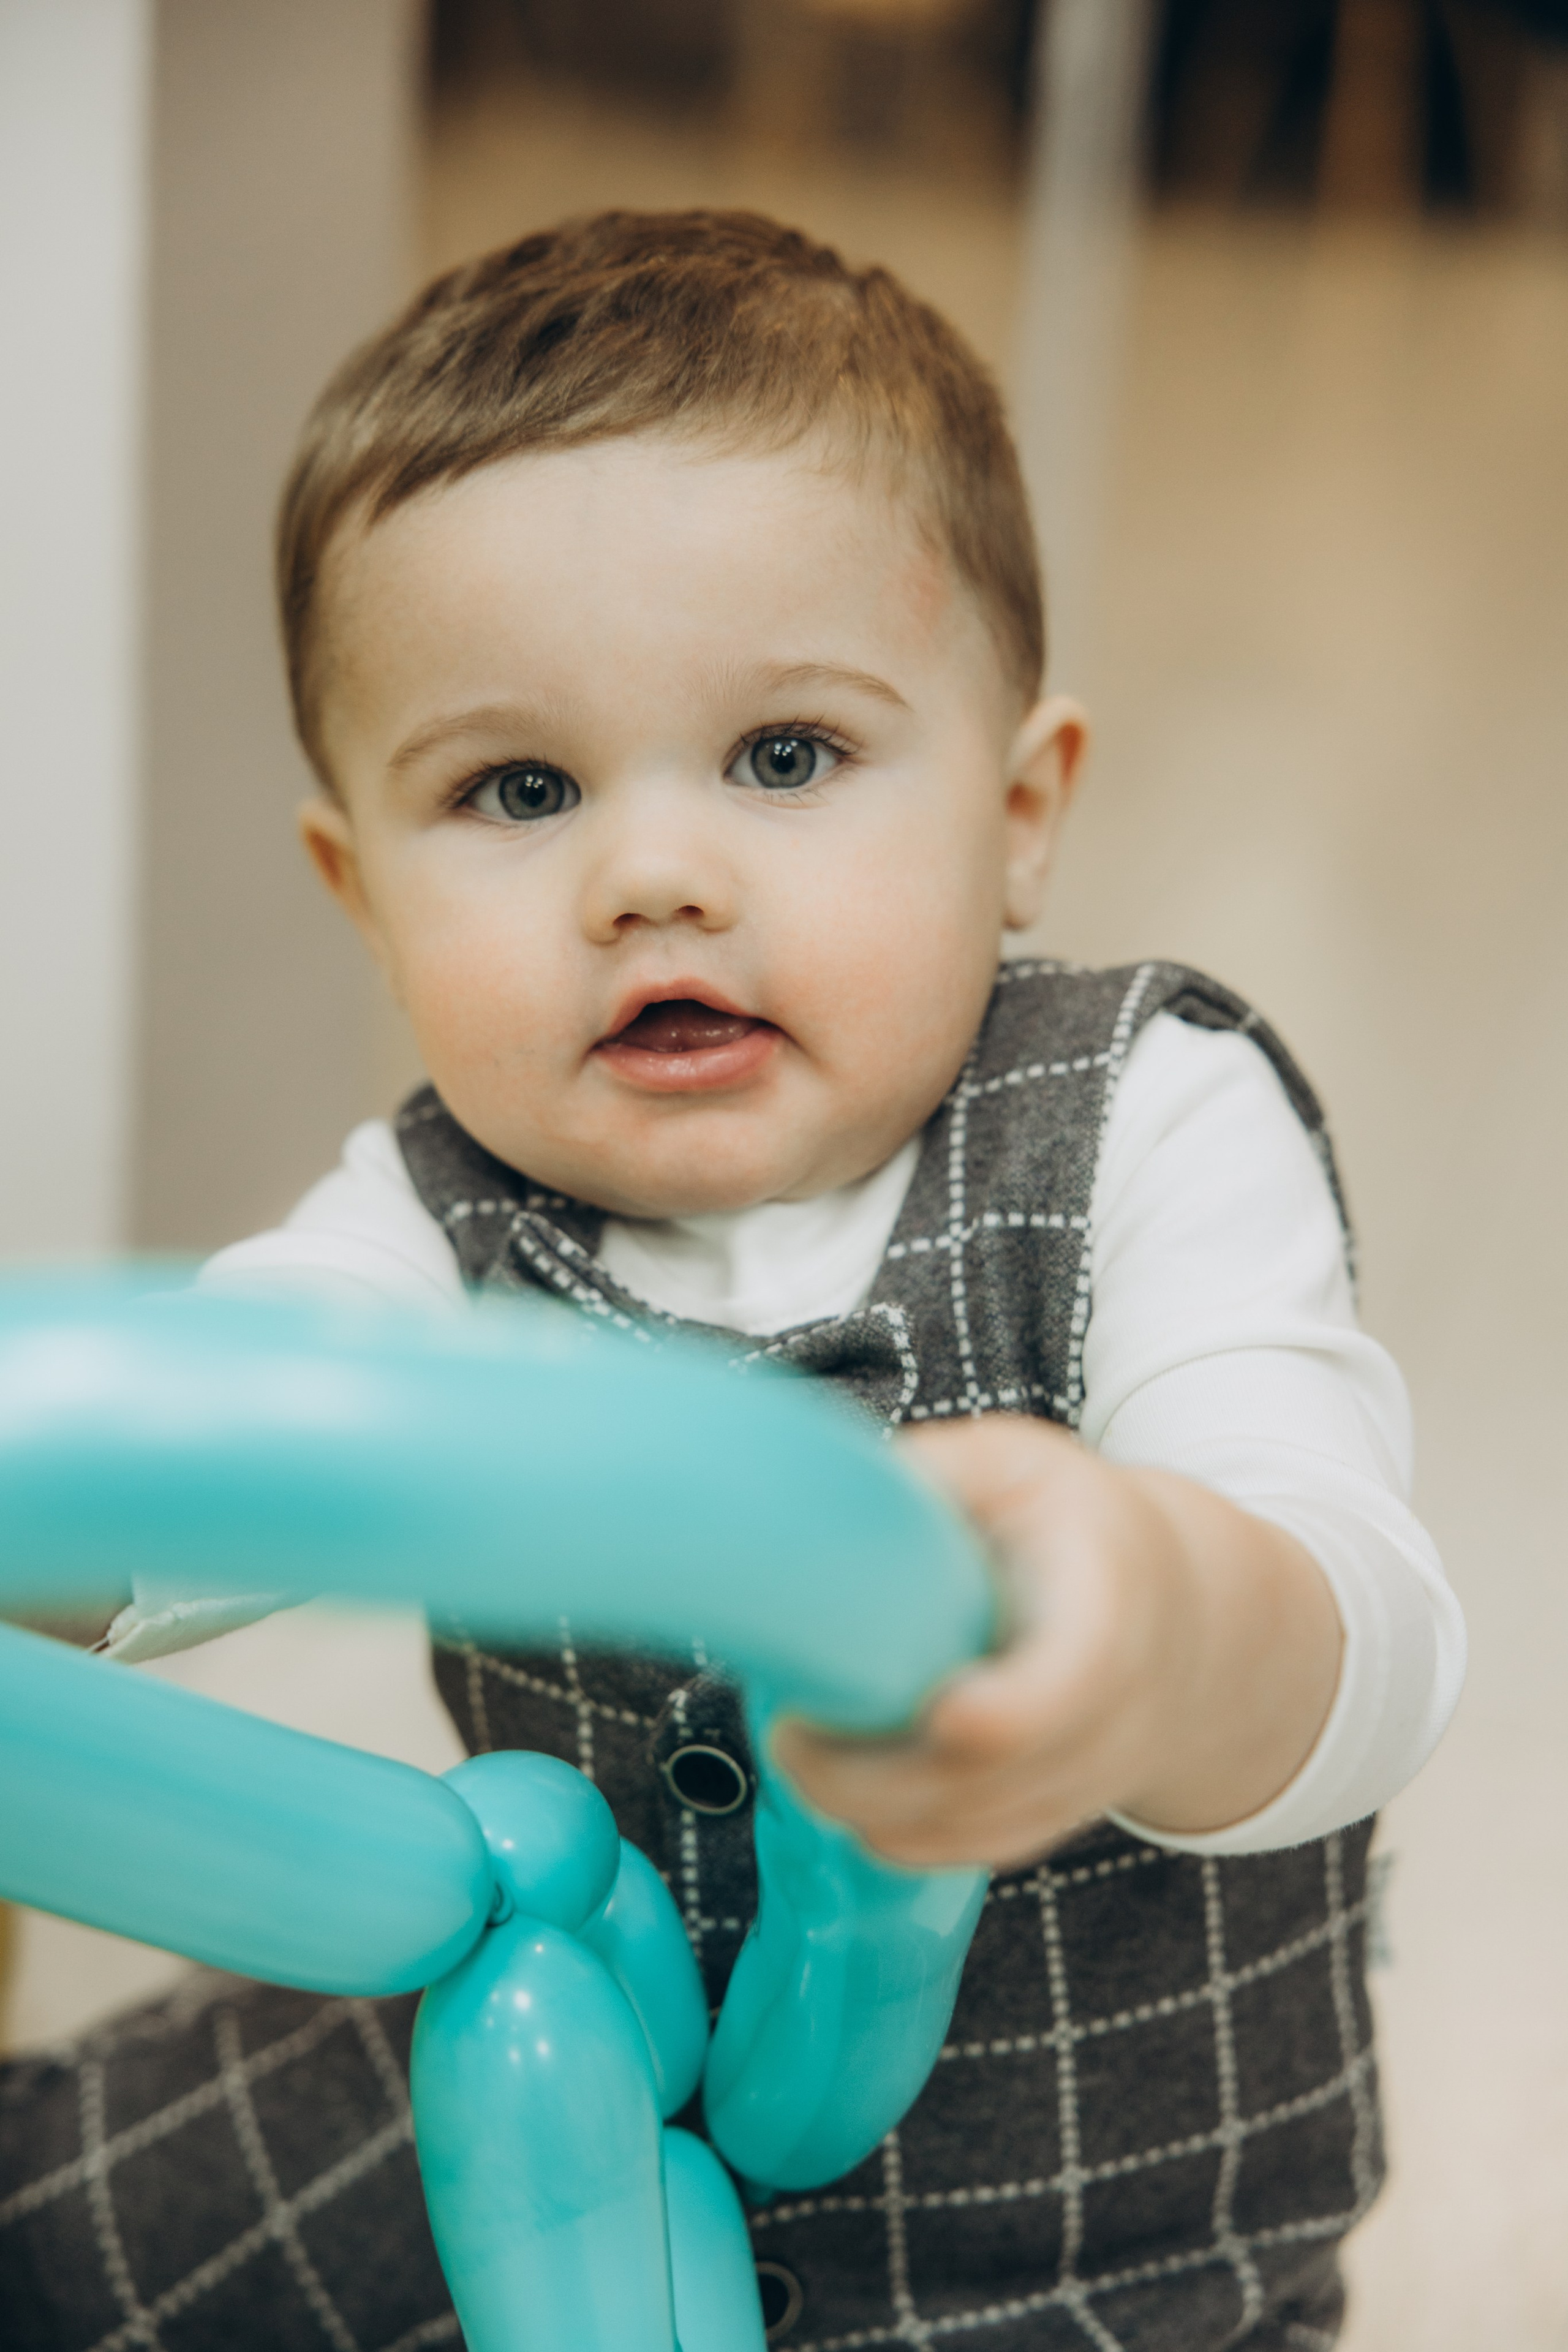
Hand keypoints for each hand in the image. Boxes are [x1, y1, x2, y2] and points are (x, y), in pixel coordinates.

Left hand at [772, 1415, 1342, 1869]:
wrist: (1183, 1612)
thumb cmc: (1077, 1524)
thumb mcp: (1018, 1468)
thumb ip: (939, 1475)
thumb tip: (824, 1492)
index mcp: (1106, 1613)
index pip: (1065, 1688)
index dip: (999, 1717)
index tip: (929, 1714)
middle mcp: (1110, 1716)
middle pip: (991, 1782)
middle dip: (875, 1776)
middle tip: (788, 1731)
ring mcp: (1082, 1780)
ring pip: (969, 1831)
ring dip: (870, 1809)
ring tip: (797, 1749)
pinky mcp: (1046, 1817)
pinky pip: (967, 1852)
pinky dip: (894, 1835)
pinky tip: (835, 1789)